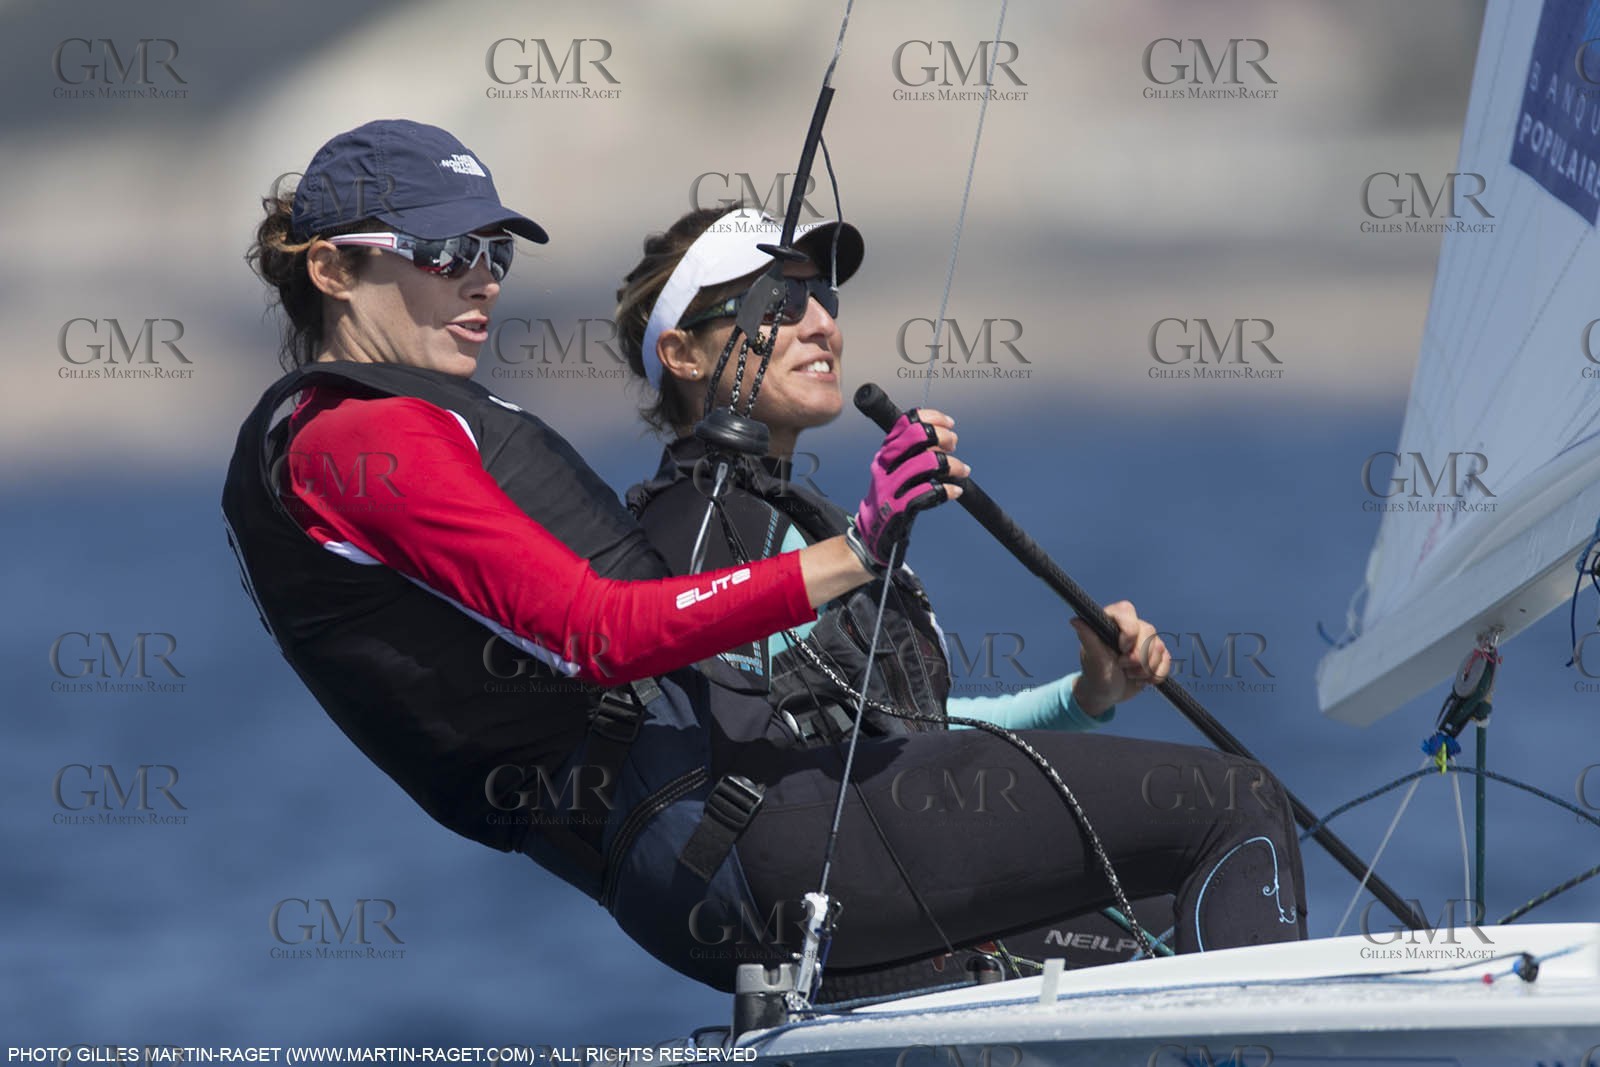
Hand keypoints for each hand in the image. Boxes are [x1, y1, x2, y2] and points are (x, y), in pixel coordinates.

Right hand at [851, 408, 967, 569]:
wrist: (874, 529)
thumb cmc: (892, 494)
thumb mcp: (895, 467)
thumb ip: (913, 451)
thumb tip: (945, 436)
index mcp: (886, 451)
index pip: (907, 422)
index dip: (932, 417)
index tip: (950, 424)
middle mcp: (886, 464)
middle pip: (916, 436)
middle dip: (941, 436)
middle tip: (954, 444)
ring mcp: (891, 485)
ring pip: (926, 462)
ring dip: (951, 464)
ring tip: (963, 470)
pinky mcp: (899, 507)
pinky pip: (928, 492)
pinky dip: (947, 490)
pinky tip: (955, 491)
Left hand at [1069, 601, 1169, 716]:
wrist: (1107, 694)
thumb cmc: (1096, 675)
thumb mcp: (1093, 659)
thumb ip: (1088, 639)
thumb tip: (1076, 620)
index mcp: (1110, 622)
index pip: (1126, 611)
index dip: (1129, 631)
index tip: (1121, 648)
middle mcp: (1129, 627)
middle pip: (1148, 630)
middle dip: (1138, 656)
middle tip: (1123, 666)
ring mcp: (1144, 640)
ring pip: (1159, 646)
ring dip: (1146, 668)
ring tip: (1130, 674)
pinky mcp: (1155, 654)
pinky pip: (1167, 659)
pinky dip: (1156, 674)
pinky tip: (1143, 679)